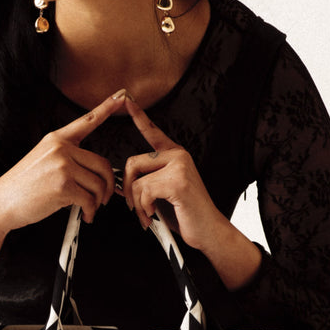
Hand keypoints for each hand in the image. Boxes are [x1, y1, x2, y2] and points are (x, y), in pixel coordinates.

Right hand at [0, 91, 125, 232]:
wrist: (0, 202)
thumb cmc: (23, 186)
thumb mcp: (42, 160)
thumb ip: (67, 159)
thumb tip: (95, 174)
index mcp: (56, 139)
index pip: (87, 120)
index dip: (107, 107)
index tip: (123, 96)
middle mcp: (61, 148)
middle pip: (103, 163)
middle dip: (108, 185)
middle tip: (104, 198)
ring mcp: (62, 165)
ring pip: (99, 183)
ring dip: (98, 202)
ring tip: (90, 209)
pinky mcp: (62, 185)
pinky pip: (90, 199)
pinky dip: (91, 211)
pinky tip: (85, 215)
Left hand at [123, 97, 226, 252]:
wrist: (209, 231)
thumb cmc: (185, 213)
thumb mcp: (163, 191)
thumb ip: (146, 181)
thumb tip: (120, 183)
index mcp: (174, 154)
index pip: (152, 131)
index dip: (138, 115)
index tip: (126, 99)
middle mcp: (178, 155)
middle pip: (132, 162)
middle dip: (127, 189)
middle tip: (134, 207)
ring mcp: (179, 166)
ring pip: (137, 180)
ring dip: (137, 204)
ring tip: (147, 215)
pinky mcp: (178, 181)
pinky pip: (144, 190)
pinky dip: (144, 208)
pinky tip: (153, 215)